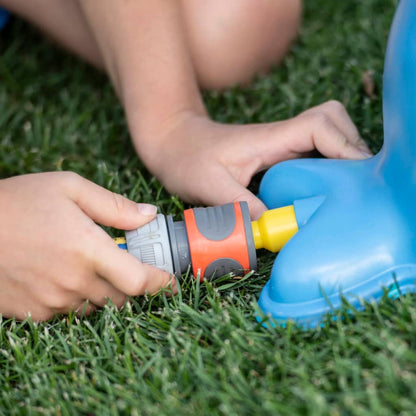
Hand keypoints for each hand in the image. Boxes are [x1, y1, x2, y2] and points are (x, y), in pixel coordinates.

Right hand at [0, 172, 174, 320]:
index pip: (139, 280)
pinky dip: (77, 299)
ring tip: (91, 266)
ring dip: (104, 291)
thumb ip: (115, 206)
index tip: (171, 284)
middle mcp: (74, 281)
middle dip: (132, 285)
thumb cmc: (19, 201)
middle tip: (126, 265)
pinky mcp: (33, 313)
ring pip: (97, 307)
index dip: (160, 285)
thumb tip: (149, 215)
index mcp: (88, 250)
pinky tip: (64, 276)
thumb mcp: (70, 188)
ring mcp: (52, 301)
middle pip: (122, 298)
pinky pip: (69, 313)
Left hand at [141, 100, 371, 218]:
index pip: (319, 125)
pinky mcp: (277, 156)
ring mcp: (280, 145)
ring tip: (349, 188)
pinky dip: (328, 167)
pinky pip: (313, 154)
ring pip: (327, 137)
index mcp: (268, 138)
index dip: (344, 144)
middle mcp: (280, 137)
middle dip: (352, 146)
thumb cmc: (187, 159)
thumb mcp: (209, 186)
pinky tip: (325, 191)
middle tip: (358, 181)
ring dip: (343, 157)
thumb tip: (274, 227)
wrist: (174, 143)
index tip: (357, 173)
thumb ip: (241, 205)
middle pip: (333, 122)